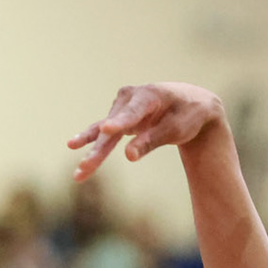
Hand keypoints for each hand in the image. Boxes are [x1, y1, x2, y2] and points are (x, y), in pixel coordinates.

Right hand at [68, 83, 226, 180]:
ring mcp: (121, 109)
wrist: (190, 104)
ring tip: (80, 171)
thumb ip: (152, 140)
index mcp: (148, 95)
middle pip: (113, 128)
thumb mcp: (177, 128)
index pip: (133, 112)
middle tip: (86, 165)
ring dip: (93, 153)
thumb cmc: (187, 114)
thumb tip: (129, 156)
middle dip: (100, 148)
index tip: (107, 130)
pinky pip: (104, 135)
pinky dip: (94, 147)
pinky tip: (76, 155)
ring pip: (104, 134)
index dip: (120, 122)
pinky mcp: (119, 120)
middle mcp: (129, 98)